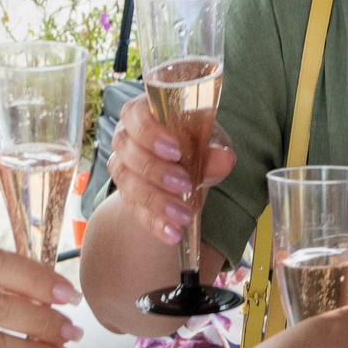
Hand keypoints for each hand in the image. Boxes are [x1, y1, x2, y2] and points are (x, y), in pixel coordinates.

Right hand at [107, 91, 235, 243]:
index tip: (175, 151)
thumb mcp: (208, 142)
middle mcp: (126, 138)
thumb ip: (213, 150)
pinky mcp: (126, 195)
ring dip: (157, 201)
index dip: (149, 132)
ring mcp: (122, 167)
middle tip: (185, 185)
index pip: (134, 115)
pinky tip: (172, 233)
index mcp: (143, 113)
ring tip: (183, 215)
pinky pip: (135, 210)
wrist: (184, 167)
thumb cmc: (194, 143)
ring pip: (128, 183)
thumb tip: (225, 158)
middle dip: (157, 171)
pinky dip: (154, 223)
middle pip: (128, 152)